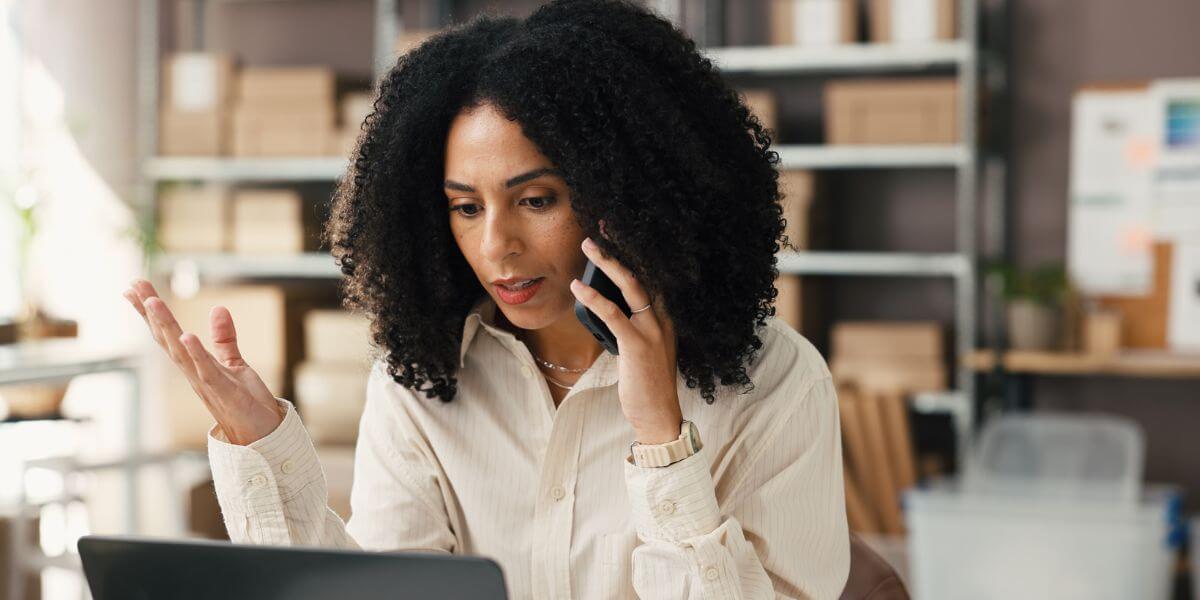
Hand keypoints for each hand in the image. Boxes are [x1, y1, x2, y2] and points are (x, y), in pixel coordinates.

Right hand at [123, 279, 283, 445]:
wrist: (261, 434)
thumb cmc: (245, 402)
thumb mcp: (234, 364)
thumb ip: (224, 338)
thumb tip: (219, 308)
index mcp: (194, 365)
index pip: (168, 335)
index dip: (151, 313)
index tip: (133, 289)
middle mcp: (193, 373)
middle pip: (166, 339)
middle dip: (150, 313)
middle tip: (133, 285)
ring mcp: (205, 383)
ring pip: (180, 352)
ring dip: (166, 328)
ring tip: (153, 302)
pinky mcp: (225, 392)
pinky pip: (207, 371)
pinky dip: (196, 355)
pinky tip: (186, 336)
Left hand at [570, 235, 681, 444]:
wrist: (658, 415)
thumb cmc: (646, 384)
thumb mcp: (641, 349)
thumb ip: (629, 327)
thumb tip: (605, 308)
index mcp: (665, 318)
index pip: (652, 276)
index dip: (637, 252)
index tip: (619, 232)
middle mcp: (663, 319)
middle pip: (644, 272)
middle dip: (623, 247)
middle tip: (603, 225)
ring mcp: (653, 330)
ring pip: (631, 286)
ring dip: (608, 263)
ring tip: (587, 246)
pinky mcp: (637, 345)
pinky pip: (613, 314)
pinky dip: (594, 298)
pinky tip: (578, 287)